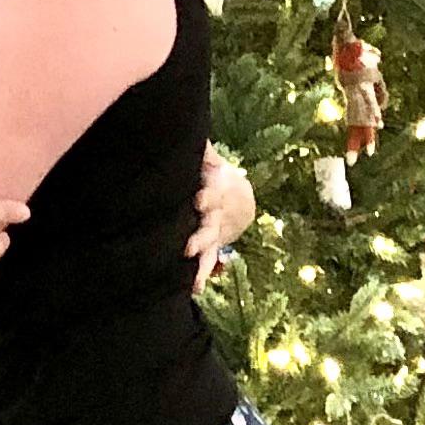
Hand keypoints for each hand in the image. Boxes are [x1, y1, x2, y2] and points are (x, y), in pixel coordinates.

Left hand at [190, 143, 255, 275]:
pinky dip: (201, 276)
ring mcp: (214, 233)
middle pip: (210, 224)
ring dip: (200, 258)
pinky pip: (206, 262)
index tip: (198, 199)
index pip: (215, 192)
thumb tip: (194, 135)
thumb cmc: (213, 176)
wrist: (236, 198)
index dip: (209, 195)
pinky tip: (194, 289)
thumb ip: (204, 152)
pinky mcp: (210, 246)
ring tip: (192, 273)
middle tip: (188, 245)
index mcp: (217, 191)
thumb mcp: (211, 162)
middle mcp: (216, 215)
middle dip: (201, 234)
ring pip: (208, 247)